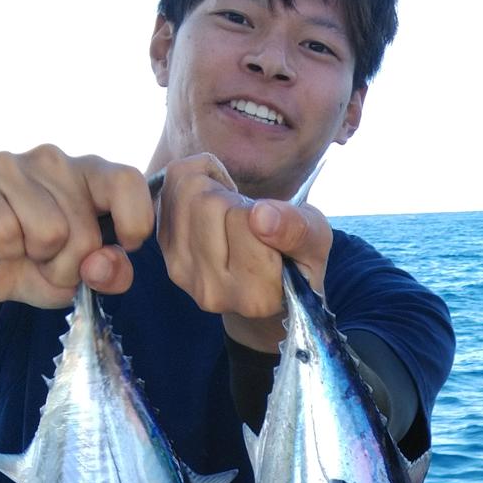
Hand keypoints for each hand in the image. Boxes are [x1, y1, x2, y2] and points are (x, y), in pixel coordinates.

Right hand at [0, 147, 154, 306]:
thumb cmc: (33, 260)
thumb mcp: (77, 276)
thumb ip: (109, 274)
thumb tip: (100, 265)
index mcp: (90, 175)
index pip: (127, 182)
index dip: (134, 221)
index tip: (125, 245)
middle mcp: (55, 162)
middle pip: (86, 236)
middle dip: (66, 268)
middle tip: (45, 260)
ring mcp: (15, 166)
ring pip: (49, 234)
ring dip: (33, 260)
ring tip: (21, 250)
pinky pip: (6, 233)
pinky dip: (3, 252)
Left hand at [156, 156, 334, 351]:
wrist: (263, 290)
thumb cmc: (295, 262)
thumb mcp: (316, 243)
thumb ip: (298, 230)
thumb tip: (260, 215)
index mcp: (257, 296)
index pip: (244, 219)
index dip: (259, 209)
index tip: (270, 226)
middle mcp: (214, 292)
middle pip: (208, 202)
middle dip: (231, 195)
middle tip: (248, 215)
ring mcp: (184, 276)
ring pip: (185, 193)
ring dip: (210, 187)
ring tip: (230, 211)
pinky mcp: (166, 257)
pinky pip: (167, 195)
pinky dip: (190, 186)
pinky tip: (210, 210)